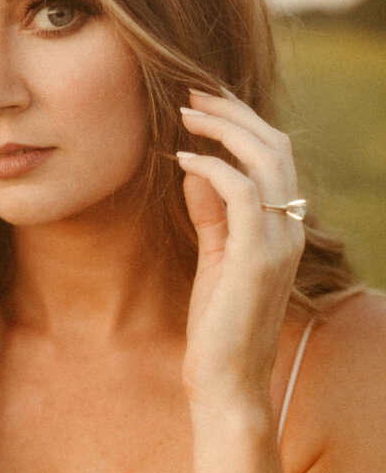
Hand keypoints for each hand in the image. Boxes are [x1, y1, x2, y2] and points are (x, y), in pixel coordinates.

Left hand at [177, 88, 305, 410]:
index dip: (243, 121)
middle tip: (193, 92)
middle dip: (233, 112)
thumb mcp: (216, 254)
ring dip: (223, 128)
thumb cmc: (220, 319)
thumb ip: (212, 211)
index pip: (275, 156)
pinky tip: (182, 159)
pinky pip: (242, 193)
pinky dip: (212, 167)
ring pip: (266, 160)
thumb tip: (196, 167)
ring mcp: (279, 242)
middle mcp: (291, 228)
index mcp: (284, 226)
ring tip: (185, 112)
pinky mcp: (257, 258)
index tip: (207, 101)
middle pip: (275, 146)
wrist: (228, 379)